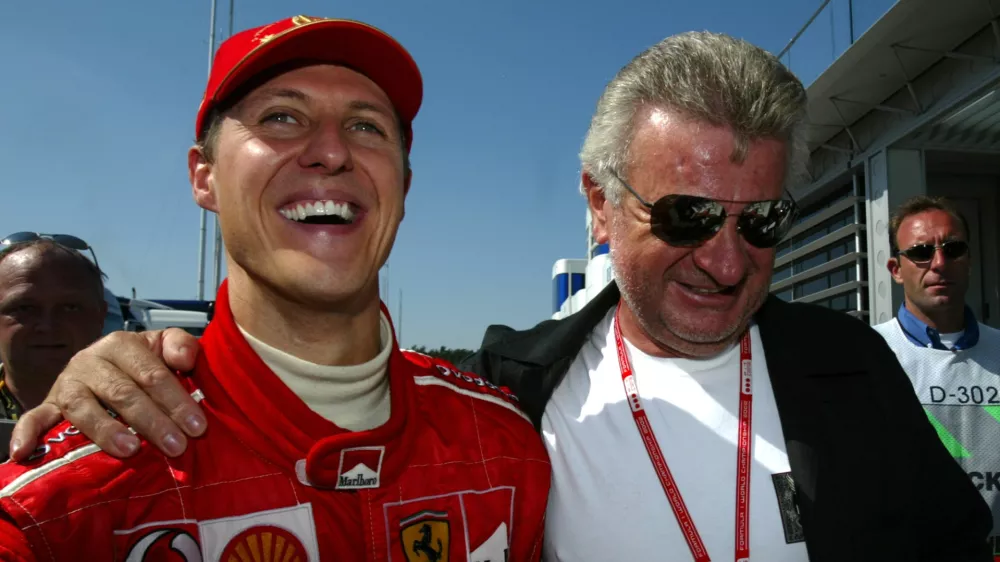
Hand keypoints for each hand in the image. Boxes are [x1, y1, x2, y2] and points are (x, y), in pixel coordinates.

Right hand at [9, 328, 205, 460]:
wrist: (105, 368)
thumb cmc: (142, 363)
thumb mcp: (162, 347)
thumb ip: (181, 345)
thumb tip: (185, 359)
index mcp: (121, 344)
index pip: (152, 374)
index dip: (177, 400)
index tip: (197, 427)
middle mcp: (90, 361)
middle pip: (123, 393)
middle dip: (153, 421)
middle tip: (176, 446)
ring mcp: (67, 384)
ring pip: (84, 408)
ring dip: (106, 431)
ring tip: (130, 451)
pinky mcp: (48, 404)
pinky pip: (35, 417)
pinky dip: (27, 433)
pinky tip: (23, 452)